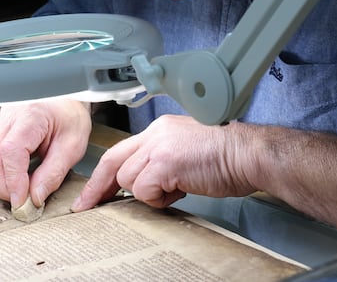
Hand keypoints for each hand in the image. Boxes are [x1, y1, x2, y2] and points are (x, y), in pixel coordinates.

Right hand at [0, 99, 91, 209]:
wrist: (67, 98)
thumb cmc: (70, 117)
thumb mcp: (72, 146)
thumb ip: (53, 173)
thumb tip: (34, 198)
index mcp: (31, 116)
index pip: (10, 151)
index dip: (13, 180)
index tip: (21, 201)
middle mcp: (9, 116)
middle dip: (2, 185)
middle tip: (20, 203)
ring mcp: (0, 120)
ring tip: (20, 192)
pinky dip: (0, 171)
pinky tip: (16, 179)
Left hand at [72, 115, 256, 210]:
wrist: (248, 154)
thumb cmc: (227, 157)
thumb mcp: (186, 151)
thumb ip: (162, 160)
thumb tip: (145, 182)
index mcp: (160, 129)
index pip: (121, 150)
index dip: (104, 174)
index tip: (94, 191)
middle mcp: (156, 133)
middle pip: (112, 161)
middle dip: (98, 187)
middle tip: (88, 205)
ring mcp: (159, 146)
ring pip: (127, 179)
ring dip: (147, 194)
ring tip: (175, 190)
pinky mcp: (165, 162)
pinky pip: (144, 189)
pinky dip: (158, 199)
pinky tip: (181, 190)